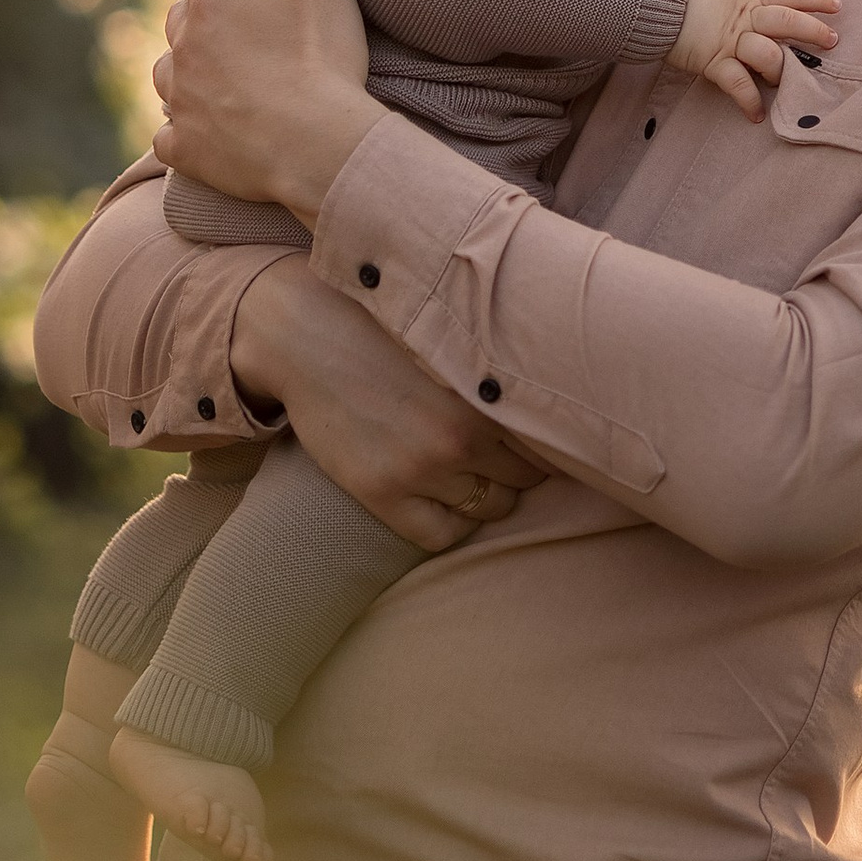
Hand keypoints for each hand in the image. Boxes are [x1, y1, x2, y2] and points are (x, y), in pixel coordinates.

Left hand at [153, 0, 381, 222]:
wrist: (323, 151)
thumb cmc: (326, 60)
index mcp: (209, 4)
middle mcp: (182, 51)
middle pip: (180, 17)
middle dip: (202, 13)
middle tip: (238, 20)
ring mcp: (179, 103)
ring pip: (167, 72)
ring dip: (187, 67)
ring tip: (220, 72)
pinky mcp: (185, 150)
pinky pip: (167, 133)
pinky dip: (183, 127)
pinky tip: (205, 128)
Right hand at [232, 256, 545, 552]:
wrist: (306, 334)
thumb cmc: (382, 325)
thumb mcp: (449, 335)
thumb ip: (494, 367)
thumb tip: (555, 375)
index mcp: (485, 387)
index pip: (548, 438)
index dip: (549, 441)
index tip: (544, 438)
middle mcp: (461, 433)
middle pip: (526, 478)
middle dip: (519, 468)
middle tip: (503, 454)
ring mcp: (421, 468)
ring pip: (491, 508)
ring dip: (489, 496)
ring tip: (472, 473)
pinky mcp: (383, 492)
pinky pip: (442, 535)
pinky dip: (453, 524)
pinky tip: (445, 500)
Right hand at [669, 0, 839, 116]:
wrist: (655, 3)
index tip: (836, 5)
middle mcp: (746, 17)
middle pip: (787, 22)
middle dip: (812, 31)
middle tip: (831, 41)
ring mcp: (732, 41)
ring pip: (768, 54)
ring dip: (780, 70)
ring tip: (784, 82)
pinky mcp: (715, 61)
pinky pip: (738, 84)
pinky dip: (749, 101)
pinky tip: (756, 115)